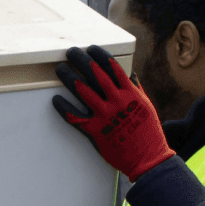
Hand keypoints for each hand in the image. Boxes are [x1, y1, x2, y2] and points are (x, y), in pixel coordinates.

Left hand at [52, 45, 173, 181]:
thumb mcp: (146, 105)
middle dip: (80, 60)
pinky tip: (55, 99)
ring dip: (68, 77)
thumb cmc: (148, 132)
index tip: (91, 48)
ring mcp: (105, 115)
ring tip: (60, 69)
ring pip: (82, 91)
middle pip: (94, 74)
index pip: (113, 67)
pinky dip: (63, 107)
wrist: (148, 157)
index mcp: (130, 93)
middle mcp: (117, 101)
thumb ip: (135, 89)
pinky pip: (75, 116)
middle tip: (71, 52)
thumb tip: (129, 74)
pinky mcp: (95, 131)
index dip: (100, 55)